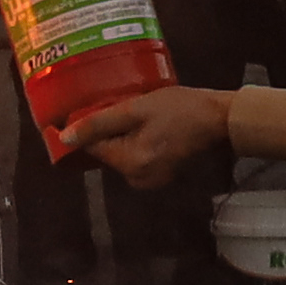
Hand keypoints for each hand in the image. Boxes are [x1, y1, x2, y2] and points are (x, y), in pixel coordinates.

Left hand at [68, 84, 233, 188]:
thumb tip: (63, 139)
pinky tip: (145, 123)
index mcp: (129, 164)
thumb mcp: (136, 110)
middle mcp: (136, 179)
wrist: (222, 119)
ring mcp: (149, 180)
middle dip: (107, 129)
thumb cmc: (180, 110)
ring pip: (120, 153)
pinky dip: (135, 140)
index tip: (88, 107)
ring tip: (132, 110)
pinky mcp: (160, 174)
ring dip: (121, 134)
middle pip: (106, 151)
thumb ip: (98, 124)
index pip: (91, 147)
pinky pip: (135, 156)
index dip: (85, 127)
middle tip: (120, 104)